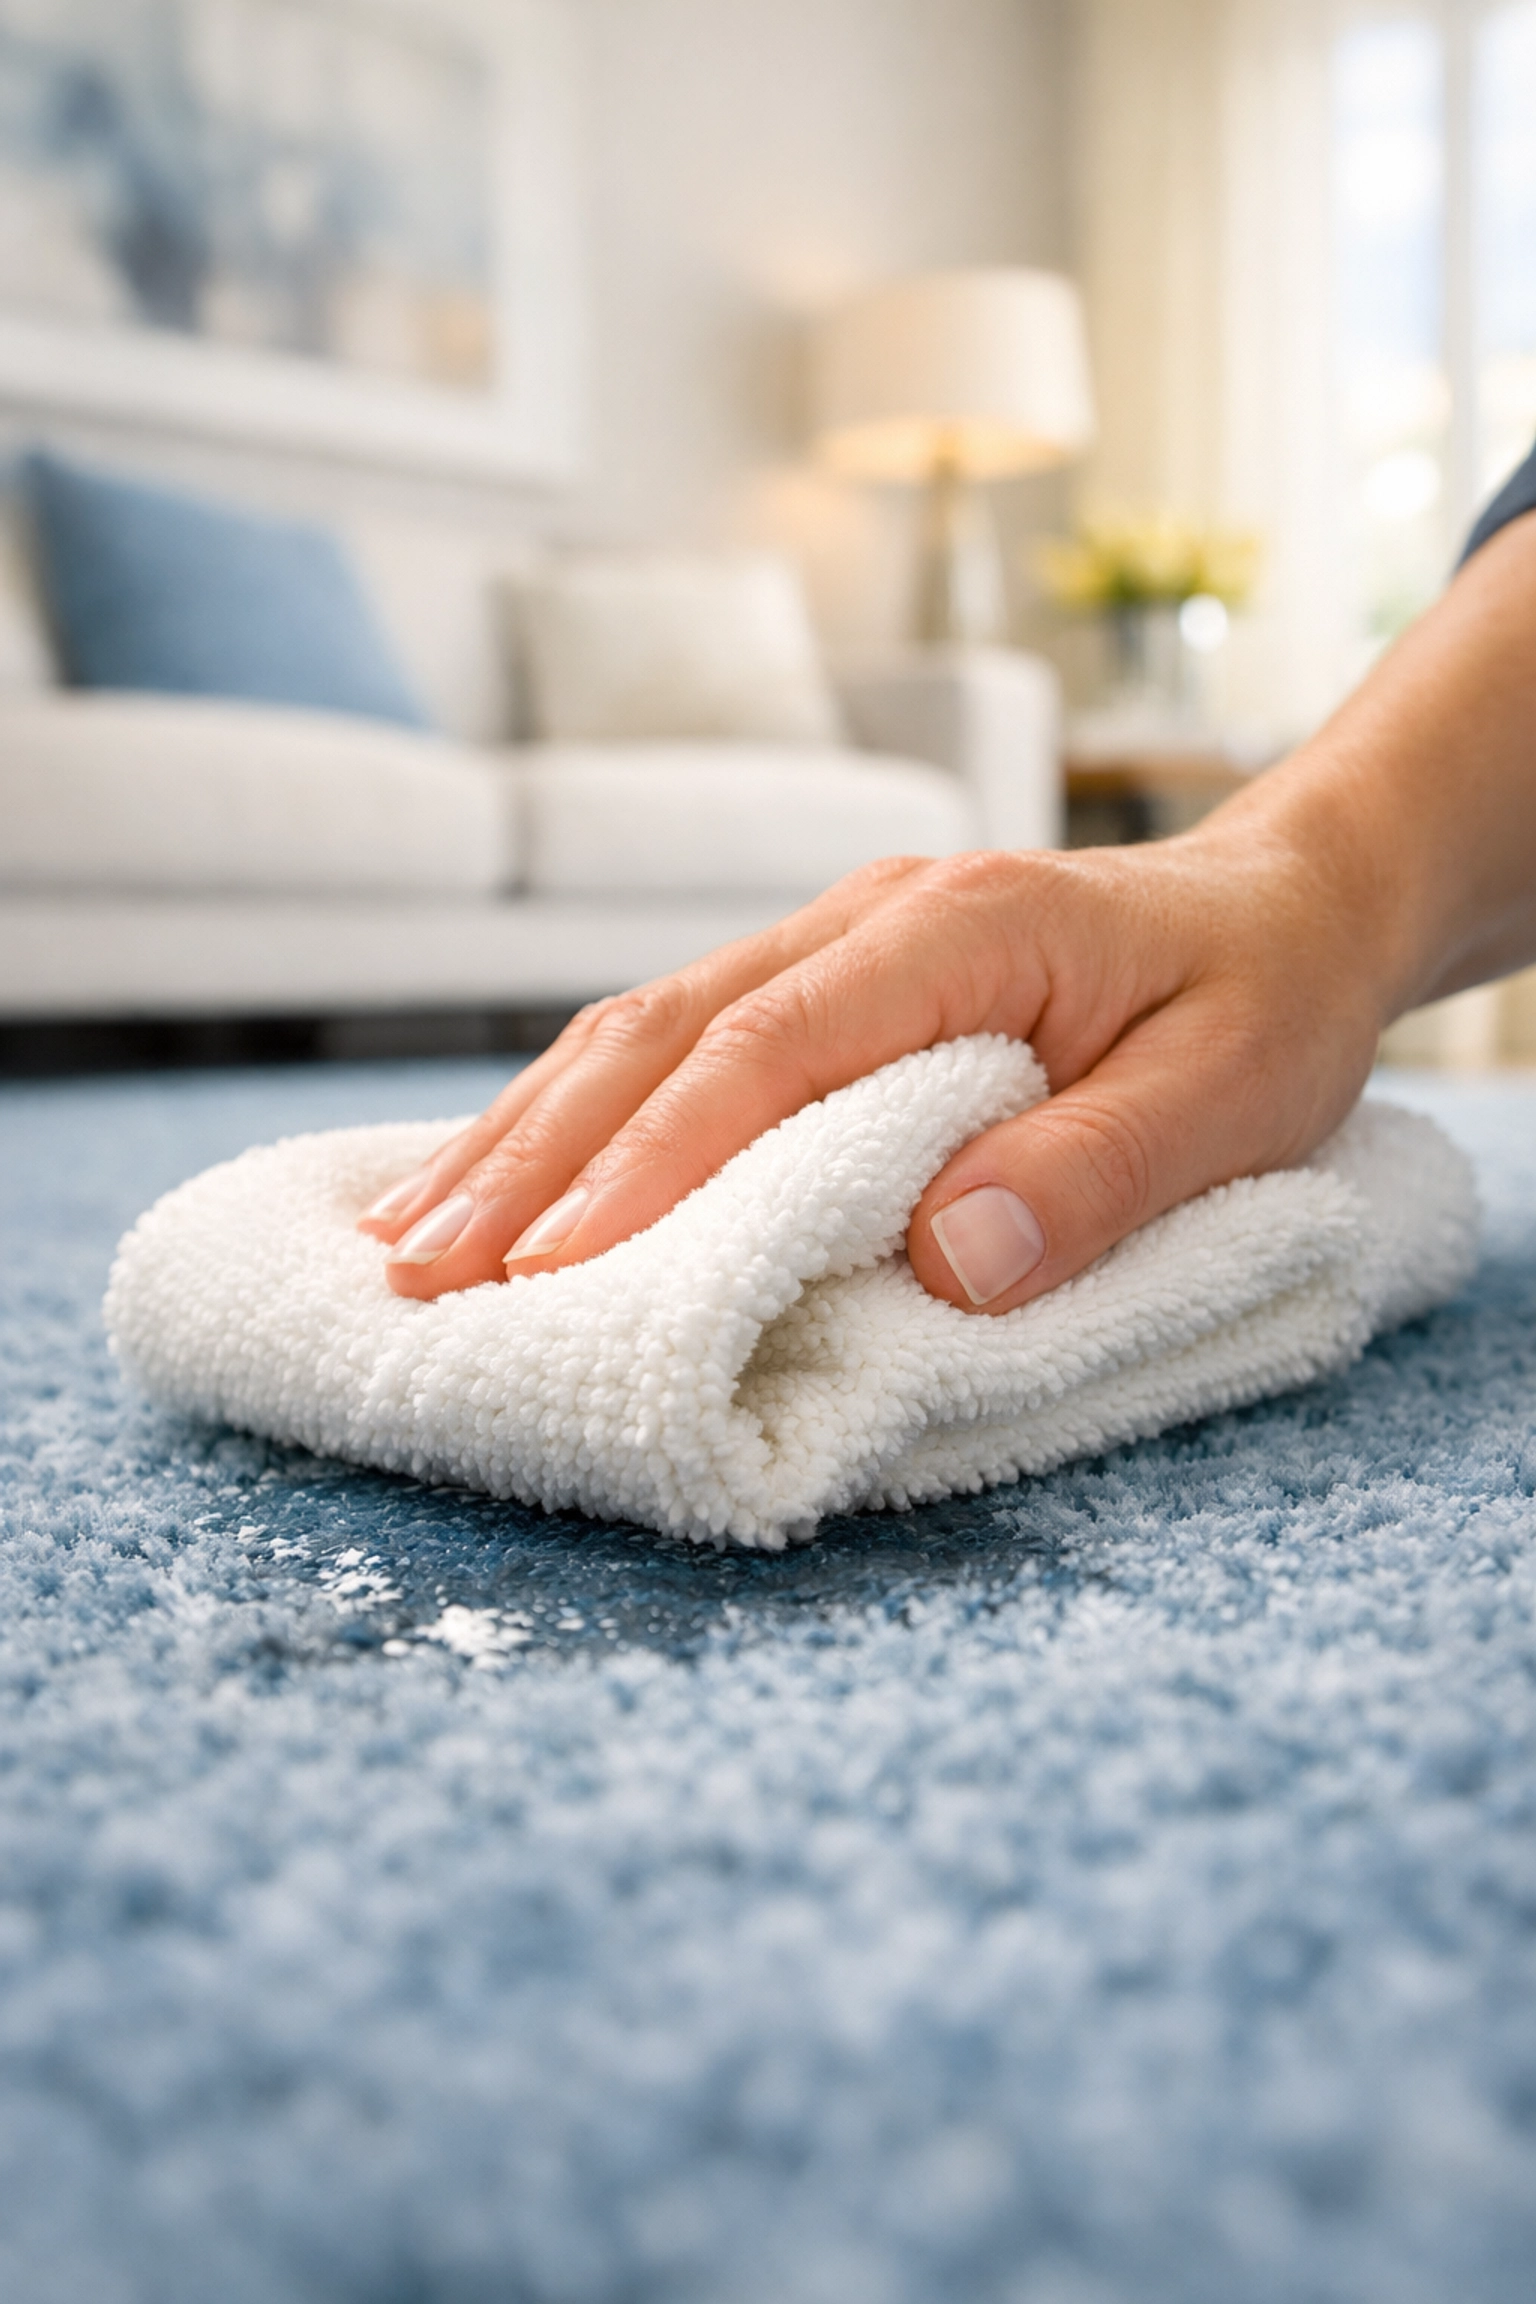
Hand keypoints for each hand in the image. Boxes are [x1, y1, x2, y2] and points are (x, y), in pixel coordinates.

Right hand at [358, 808, 1390, 1316]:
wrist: (1286, 907)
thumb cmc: (1262, 1003)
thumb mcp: (1235, 1096)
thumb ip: (1097, 1173)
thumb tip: (947, 1261)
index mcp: (960, 929)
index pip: (769, 1050)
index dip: (652, 1166)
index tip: (551, 1270)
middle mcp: (867, 918)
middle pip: (660, 1034)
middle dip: (532, 1161)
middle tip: (420, 1279)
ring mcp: (831, 941)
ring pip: (639, 1032)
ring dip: (521, 1140)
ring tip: (407, 1245)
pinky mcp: (820, 983)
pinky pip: (673, 1047)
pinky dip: (576, 1123)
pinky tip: (500, 1179)